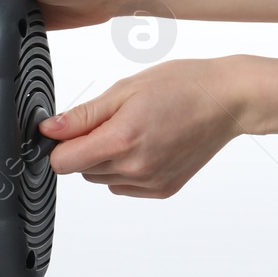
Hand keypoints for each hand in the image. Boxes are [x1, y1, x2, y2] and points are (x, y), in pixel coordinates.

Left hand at [38, 57, 254, 197]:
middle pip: (80, 170)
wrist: (229, 100)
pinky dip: (125, 170)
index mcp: (122, 140)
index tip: (73, 129)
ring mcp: (150, 182)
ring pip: (100, 178)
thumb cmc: (181, 86)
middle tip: (115, 121)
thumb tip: (48, 131)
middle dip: (86, 148)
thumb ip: (82, 116)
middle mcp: (135, 168)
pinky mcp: (163, 190)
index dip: (60, 144)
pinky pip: (123, 186)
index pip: (62, 162)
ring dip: (105, 159)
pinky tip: (146, 146)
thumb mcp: (124, 90)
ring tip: (135, 131)